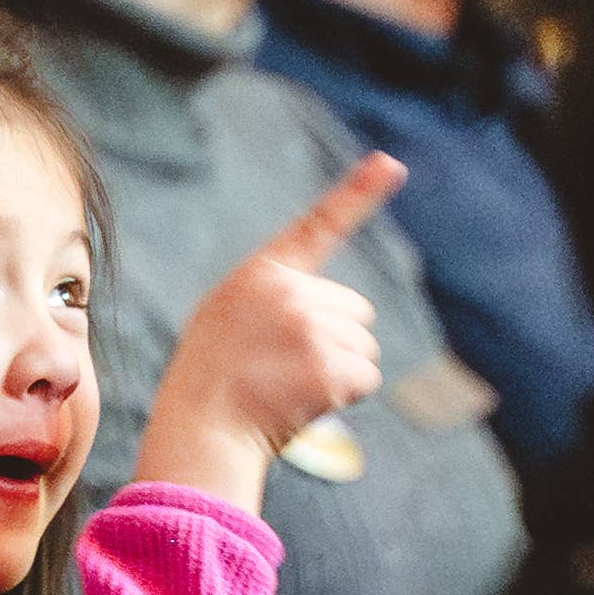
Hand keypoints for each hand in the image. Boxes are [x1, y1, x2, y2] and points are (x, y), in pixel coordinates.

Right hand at [127, 156, 397, 510]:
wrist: (202, 431)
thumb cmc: (211, 380)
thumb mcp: (228, 317)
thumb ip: (274, 298)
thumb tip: (341, 312)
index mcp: (263, 273)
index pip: (319, 224)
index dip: (359, 191)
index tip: (391, 163)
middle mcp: (291, 292)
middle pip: (354, 311)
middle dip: (334, 338)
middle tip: (284, 365)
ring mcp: (312, 328)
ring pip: (363, 346)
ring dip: (339, 369)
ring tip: (288, 384)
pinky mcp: (331, 366)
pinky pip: (366, 378)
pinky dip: (346, 394)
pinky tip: (305, 401)